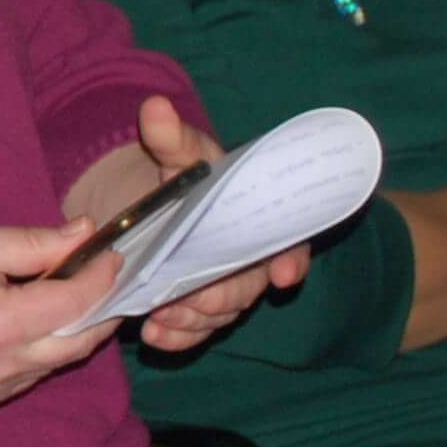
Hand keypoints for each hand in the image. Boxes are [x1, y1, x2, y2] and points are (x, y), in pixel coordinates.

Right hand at [0, 219, 126, 408]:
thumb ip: (34, 243)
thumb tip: (87, 234)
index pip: (76, 304)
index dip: (102, 277)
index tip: (111, 254)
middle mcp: (4, 365)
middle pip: (84, 341)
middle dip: (103, 307)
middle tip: (103, 276)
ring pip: (63, 359)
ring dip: (75, 327)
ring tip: (63, 293)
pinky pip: (38, 371)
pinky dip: (47, 345)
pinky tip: (29, 320)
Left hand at [59, 99, 305, 349]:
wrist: (162, 201)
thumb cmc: (188, 175)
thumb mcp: (182, 153)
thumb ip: (173, 137)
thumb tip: (155, 108)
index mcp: (260, 218)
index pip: (290, 243)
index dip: (291, 260)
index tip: (284, 274)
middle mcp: (250, 257)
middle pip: (247, 287)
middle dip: (221, 297)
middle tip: (188, 300)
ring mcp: (225, 286)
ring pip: (221, 313)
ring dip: (194, 320)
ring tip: (160, 318)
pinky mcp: (198, 308)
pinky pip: (196, 330)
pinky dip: (177, 337)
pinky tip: (154, 337)